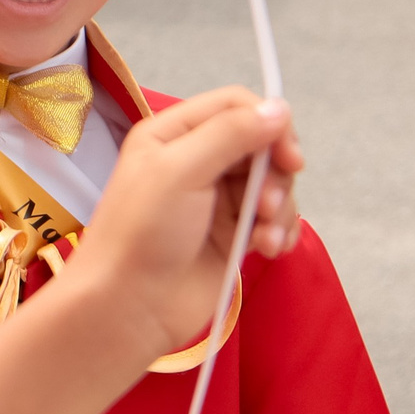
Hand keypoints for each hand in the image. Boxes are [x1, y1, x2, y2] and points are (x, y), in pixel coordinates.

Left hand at [0, 87, 302, 413]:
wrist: (127, 307)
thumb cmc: (141, 235)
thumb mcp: (181, 170)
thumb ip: (231, 134)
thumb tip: (279, 109)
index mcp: (172, 133)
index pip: (236, 106)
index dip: (269, 124)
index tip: (287, 157)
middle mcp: (195, 161)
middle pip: (261, 145)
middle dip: (275, 174)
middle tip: (267, 206)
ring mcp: (214, 200)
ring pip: (272, 184)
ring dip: (280, 208)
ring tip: (265, 237)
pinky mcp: (230, 236)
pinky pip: (271, 220)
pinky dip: (279, 232)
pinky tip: (270, 250)